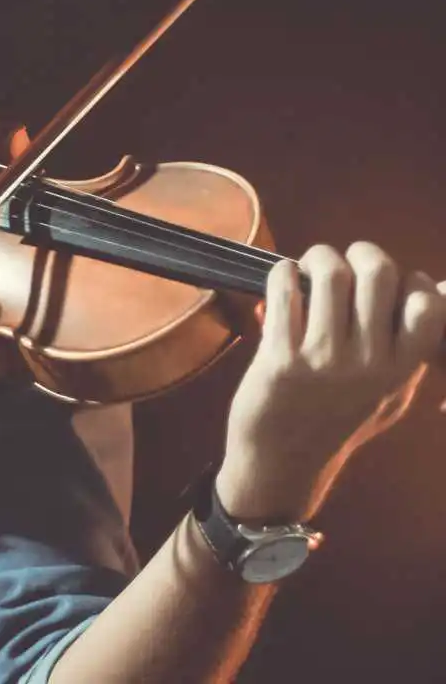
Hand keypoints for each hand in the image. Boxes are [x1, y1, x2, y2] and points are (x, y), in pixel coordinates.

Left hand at [215, 242, 445, 521]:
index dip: (408, 279)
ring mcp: (324, 360)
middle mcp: (368, 363)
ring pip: (330, 274)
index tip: (388, 284)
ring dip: (317, 258)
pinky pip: (284, 290)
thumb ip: (410, 347)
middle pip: (378, 273)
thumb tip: (438, 288)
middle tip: (344, 262)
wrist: (282, 459)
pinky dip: (282, 272)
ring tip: (309, 268)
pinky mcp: (280, 357)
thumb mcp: (388, 391)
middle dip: (360, 252)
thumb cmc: (336, 418)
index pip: (426, 304)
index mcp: (400, 369)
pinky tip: (283, 280)